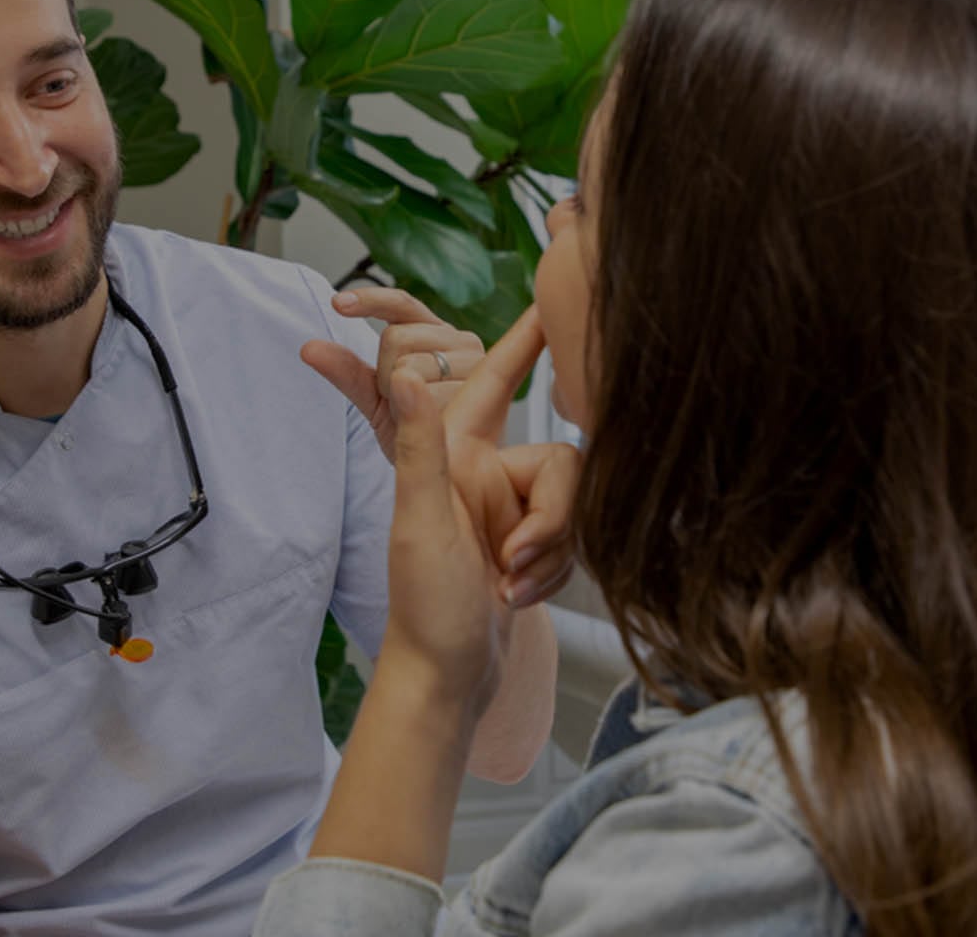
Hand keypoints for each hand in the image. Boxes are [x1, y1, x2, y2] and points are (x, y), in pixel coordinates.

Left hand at [302, 287, 485, 461]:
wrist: (446, 470)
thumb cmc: (414, 428)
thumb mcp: (373, 398)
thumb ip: (346, 371)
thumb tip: (308, 348)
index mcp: (433, 331)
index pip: (400, 304)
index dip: (369, 301)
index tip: (338, 304)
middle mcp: (459, 339)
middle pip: (396, 338)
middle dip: (385, 375)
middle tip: (403, 402)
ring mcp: (475, 361)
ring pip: (410, 367)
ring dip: (404, 399)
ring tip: (422, 415)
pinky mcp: (486, 389)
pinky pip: (430, 395)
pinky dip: (421, 414)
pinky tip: (435, 423)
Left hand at [381, 308, 580, 708]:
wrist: (445, 680)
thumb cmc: (424, 608)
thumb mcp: (420, 522)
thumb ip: (418, 447)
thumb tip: (402, 374)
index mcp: (456, 454)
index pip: (497, 379)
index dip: (526, 338)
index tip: (557, 296)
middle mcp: (486, 473)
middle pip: (561, 461)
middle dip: (553, 518)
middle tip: (515, 561)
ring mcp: (511, 510)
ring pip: (574, 501)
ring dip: (551, 551)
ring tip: (509, 586)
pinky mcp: (531, 544)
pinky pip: (572, 537)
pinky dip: (553, 571)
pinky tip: (519, 597)